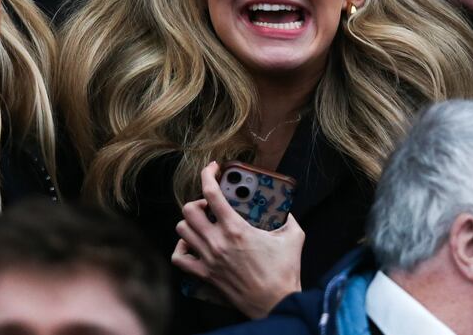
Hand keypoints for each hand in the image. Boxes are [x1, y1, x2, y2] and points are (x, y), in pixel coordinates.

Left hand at [172, 161, 304, 318]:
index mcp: (236, 229)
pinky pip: (179, 258)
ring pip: (182, 230)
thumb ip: (288, 218)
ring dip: (190, 223)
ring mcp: (208, 259)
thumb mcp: (293, 238)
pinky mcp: (204, 275)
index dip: (208, 174)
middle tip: (211, 206)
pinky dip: (181, 249)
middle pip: (189, 210)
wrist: (276, 304)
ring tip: (203, 224)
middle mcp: (217, 241)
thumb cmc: (284, 273)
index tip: (212, 168)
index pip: (212, 193)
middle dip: (198, 202)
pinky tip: (192, 245)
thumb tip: (285, 209)